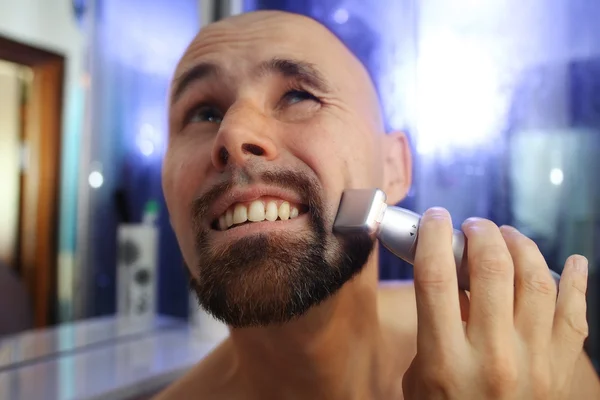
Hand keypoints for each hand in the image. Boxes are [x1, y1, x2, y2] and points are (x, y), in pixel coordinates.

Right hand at [402, 208, 588, 398]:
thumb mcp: (421, 380)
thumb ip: (434, 330)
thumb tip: (452, 283)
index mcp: (446, 360)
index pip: (436, 278)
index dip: (434, 238)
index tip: (434, 219)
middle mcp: (494, 356)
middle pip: (491, 270)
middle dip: (481, 234)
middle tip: (474, 227)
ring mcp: (535, 362)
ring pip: (535, 281)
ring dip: (521, 247)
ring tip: (507, 237)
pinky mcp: (562, 369)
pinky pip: (575, 314)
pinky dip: (576, 282)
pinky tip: (572, 262)